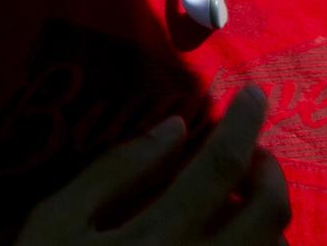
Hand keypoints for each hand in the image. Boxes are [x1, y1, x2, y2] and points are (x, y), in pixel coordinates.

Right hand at [14, 87, 288, 244]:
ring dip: (271, 215)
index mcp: (155, 239)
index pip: (221, 167)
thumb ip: (114, 171)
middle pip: (269, 212)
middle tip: (251, 153)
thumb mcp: (55, 223)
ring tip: (243, 197)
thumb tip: (175, 127)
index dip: (245, 123)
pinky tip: (234, 237)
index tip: (253, 95)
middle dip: (271, 170)